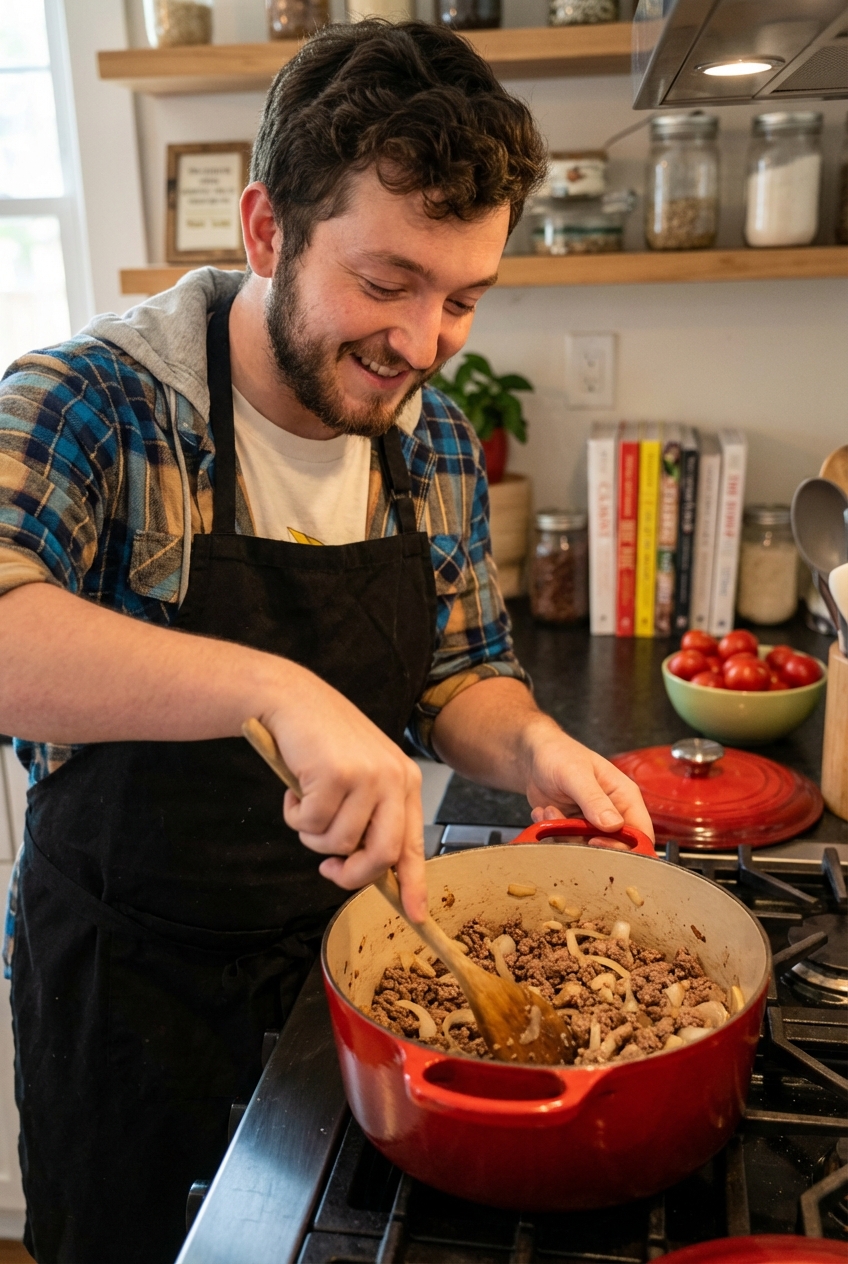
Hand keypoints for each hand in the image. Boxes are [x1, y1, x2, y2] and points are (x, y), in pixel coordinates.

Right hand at [261, 677, 427, 921]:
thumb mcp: (361, 776)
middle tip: (327, 871)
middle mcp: (394, 778)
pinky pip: (311, 825)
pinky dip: (294, 815)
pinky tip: (294, 789)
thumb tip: (365, 869)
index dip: (414, 884)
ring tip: (305, 803)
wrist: (293, 700)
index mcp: (406, 781)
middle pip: (382, 856)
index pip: (414, 843)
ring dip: (312, 835)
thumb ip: (369, 816)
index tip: (417, 916)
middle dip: (351, 876)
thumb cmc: (323, 743)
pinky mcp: (336, 775)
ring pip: (339, 844)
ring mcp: (367, 776)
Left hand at [521, 717, 653, 851]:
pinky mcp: (574, 828)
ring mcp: (593, 822)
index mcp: (625, 796)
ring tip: (550, 811)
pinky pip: (568, 843)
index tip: (595, 842)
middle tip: (565, 825)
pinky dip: (552, 833)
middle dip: (586, 841)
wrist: (534, 756)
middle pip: (614, 847)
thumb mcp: (576, 774)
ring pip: (587, 848)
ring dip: (564, 834)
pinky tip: (544, 812)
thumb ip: (594, 799)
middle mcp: (613, 812)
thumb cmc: (559, 754)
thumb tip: (614, 825)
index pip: (640, 833)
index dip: (624, 846)